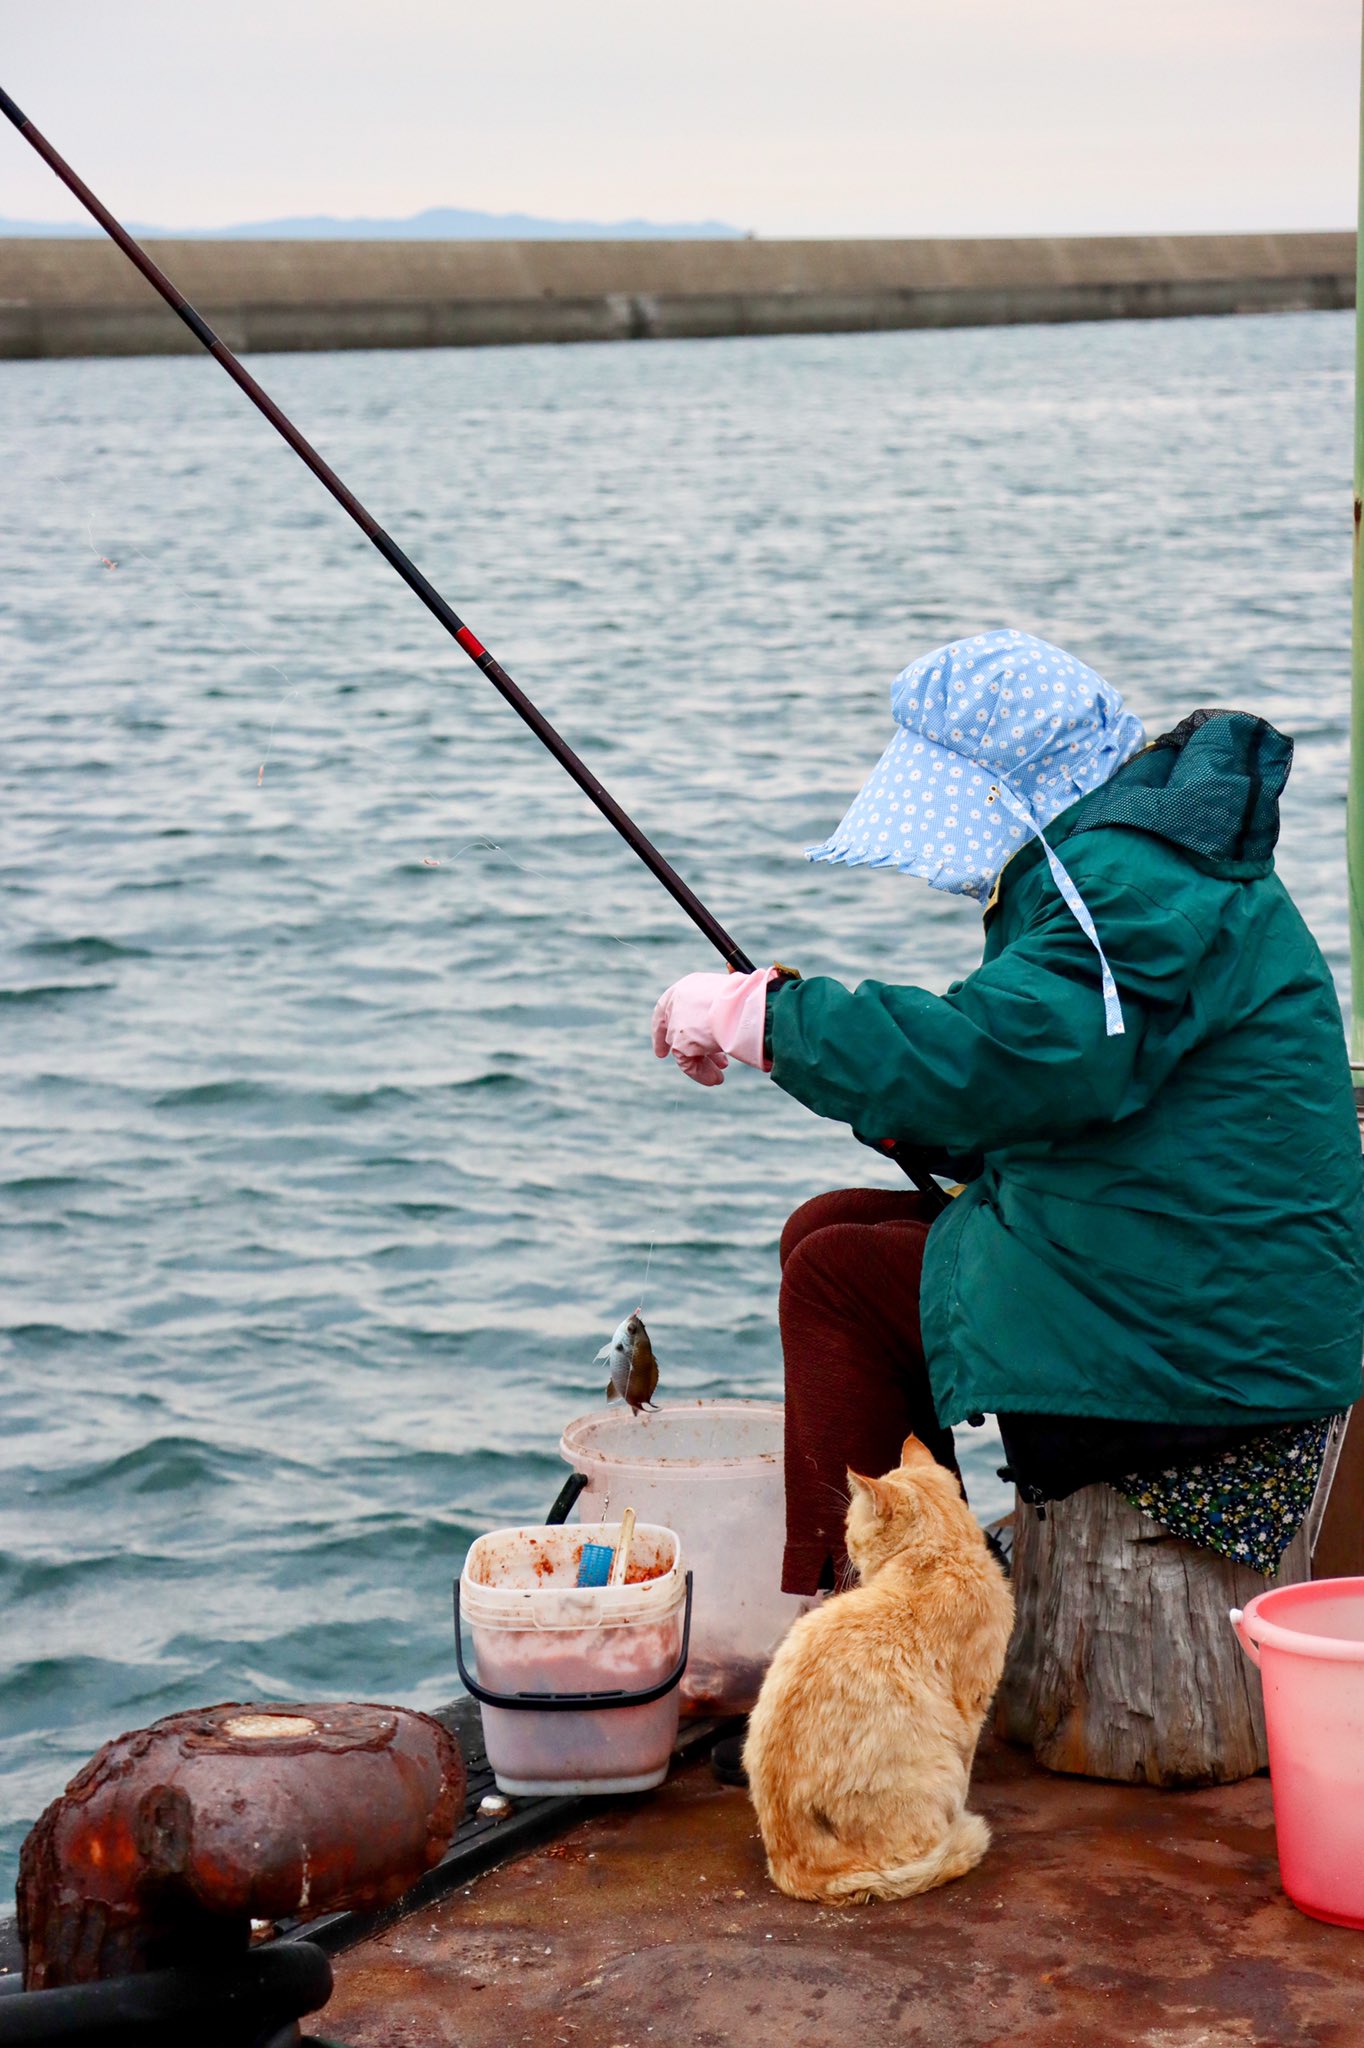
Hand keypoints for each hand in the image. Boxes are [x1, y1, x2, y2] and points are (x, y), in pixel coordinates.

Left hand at [651, 967, 776, 1086]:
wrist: (746, 1003)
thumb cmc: (747, 997)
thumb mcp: (732, 1000)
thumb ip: (722, 1011)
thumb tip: (730, 1026)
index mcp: (688, 986)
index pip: (670, 1004)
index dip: (670, 1022)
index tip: (671, 1037)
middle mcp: (677, 1002)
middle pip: (679, 1029)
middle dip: (697, 1048)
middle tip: (708, 1059)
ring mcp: (676, 1022)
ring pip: (683, 1047)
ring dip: (702, 1063)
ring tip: (719, 1076)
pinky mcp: (679, 1042)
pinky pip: (687, 1061)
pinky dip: (700, 1072)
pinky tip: (715, 1079)